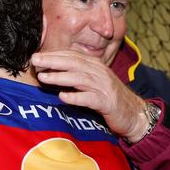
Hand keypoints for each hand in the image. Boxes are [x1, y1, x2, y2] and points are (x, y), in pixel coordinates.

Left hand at [31, 50, 148, 141]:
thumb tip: (53, 72)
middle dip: (53, 60)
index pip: (72, 56)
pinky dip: (75, 97)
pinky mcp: (107, 103)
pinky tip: (63, 96)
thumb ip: (77, 76)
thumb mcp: (94, 83)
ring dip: (60, 77)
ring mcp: (104, 87)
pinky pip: (89, 98)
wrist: (134, 114)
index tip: (37, 56)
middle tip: (35, 60)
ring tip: (43, 77)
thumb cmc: (109, 99)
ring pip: (79, 78)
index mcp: (95, 66)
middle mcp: (99, 73)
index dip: (54, 54)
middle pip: (74, 63)